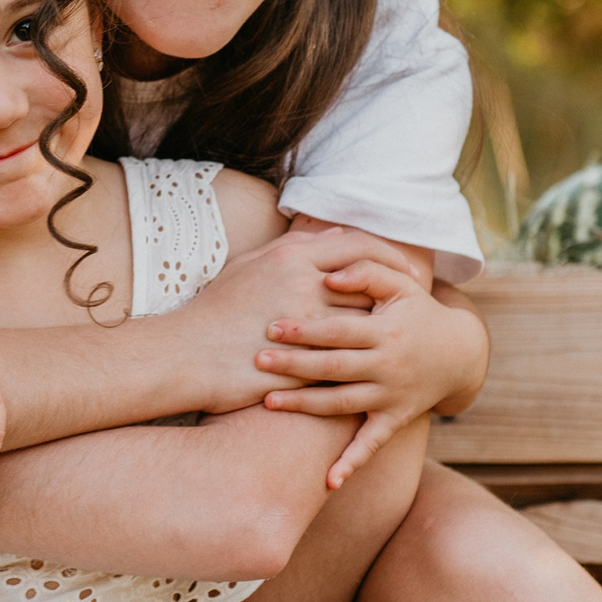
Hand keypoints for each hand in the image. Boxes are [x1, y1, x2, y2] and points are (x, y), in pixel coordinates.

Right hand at [177, 227, 409, 413]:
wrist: (185, 356)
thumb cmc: (215, 311)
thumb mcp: (250, 266)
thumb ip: (295, 248)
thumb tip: (336, 236)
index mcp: (292, 257)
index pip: (361, 248)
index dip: (390, 258)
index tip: (405, 272)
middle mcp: (304, 287)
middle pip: (371, 287)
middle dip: (396, 297)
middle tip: (416, 304)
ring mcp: (305, 327)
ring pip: (364, 326)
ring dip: (382, 331)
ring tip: (399, 338)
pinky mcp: (303, 364)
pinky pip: (348, 360)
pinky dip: (364, 361)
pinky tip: (375, 365)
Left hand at [258, 260, 490, 487]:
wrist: (459, 353)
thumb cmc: (417, 311)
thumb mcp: (399, 285)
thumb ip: (365, 272)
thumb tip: (328, 276)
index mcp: (386, 331)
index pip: (339, 330)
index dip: (306, 329)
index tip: (272, 327)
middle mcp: (389, 366)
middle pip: (334, 367)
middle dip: (295, 366)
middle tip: (257, 361)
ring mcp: (391, 396)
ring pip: (342, 404)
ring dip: (305, 406)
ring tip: (266, 402)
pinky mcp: (395, 419)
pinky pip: (371, 444)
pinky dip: (352, 463)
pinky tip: (329, 482)